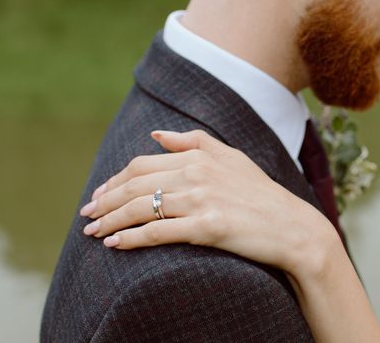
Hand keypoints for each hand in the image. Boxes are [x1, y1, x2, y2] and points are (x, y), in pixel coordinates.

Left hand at [78, 130, 337, 274]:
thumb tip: (155, 134)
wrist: (292, 227)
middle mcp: (197, 173)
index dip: (115, 180)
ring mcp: (202, 200)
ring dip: (111, 221)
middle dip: (105, 201)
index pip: (142, 164)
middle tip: (87, 215)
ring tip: (93, 232)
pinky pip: (158, 232)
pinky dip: (131, 238)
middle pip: (136, 185)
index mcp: (200, 155)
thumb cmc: (262, 195)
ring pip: (141, 208)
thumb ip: (194, 142)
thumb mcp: (233, 158)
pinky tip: (115, 245)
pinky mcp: (207, 227)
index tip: (100, 195)